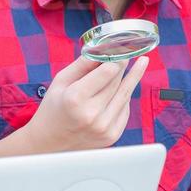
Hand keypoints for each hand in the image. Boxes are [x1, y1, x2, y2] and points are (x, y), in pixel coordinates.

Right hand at [19, 54, 149, 152]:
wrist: (49, 142)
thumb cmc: (53, 107)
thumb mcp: (61, 80)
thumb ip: (83, 64)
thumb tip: (103, 48)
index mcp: (76, 98)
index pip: (108, 72)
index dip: (117, 58)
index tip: (121, 49)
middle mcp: (92, 114)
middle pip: (117, 82)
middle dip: (123, 66)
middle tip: (129, 52)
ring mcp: (104, 127)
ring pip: (125, 95)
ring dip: (132, 78)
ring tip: (141, 63)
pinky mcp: (112, 135)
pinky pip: (125, 109)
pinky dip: (124, 97)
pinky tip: (122, 88)